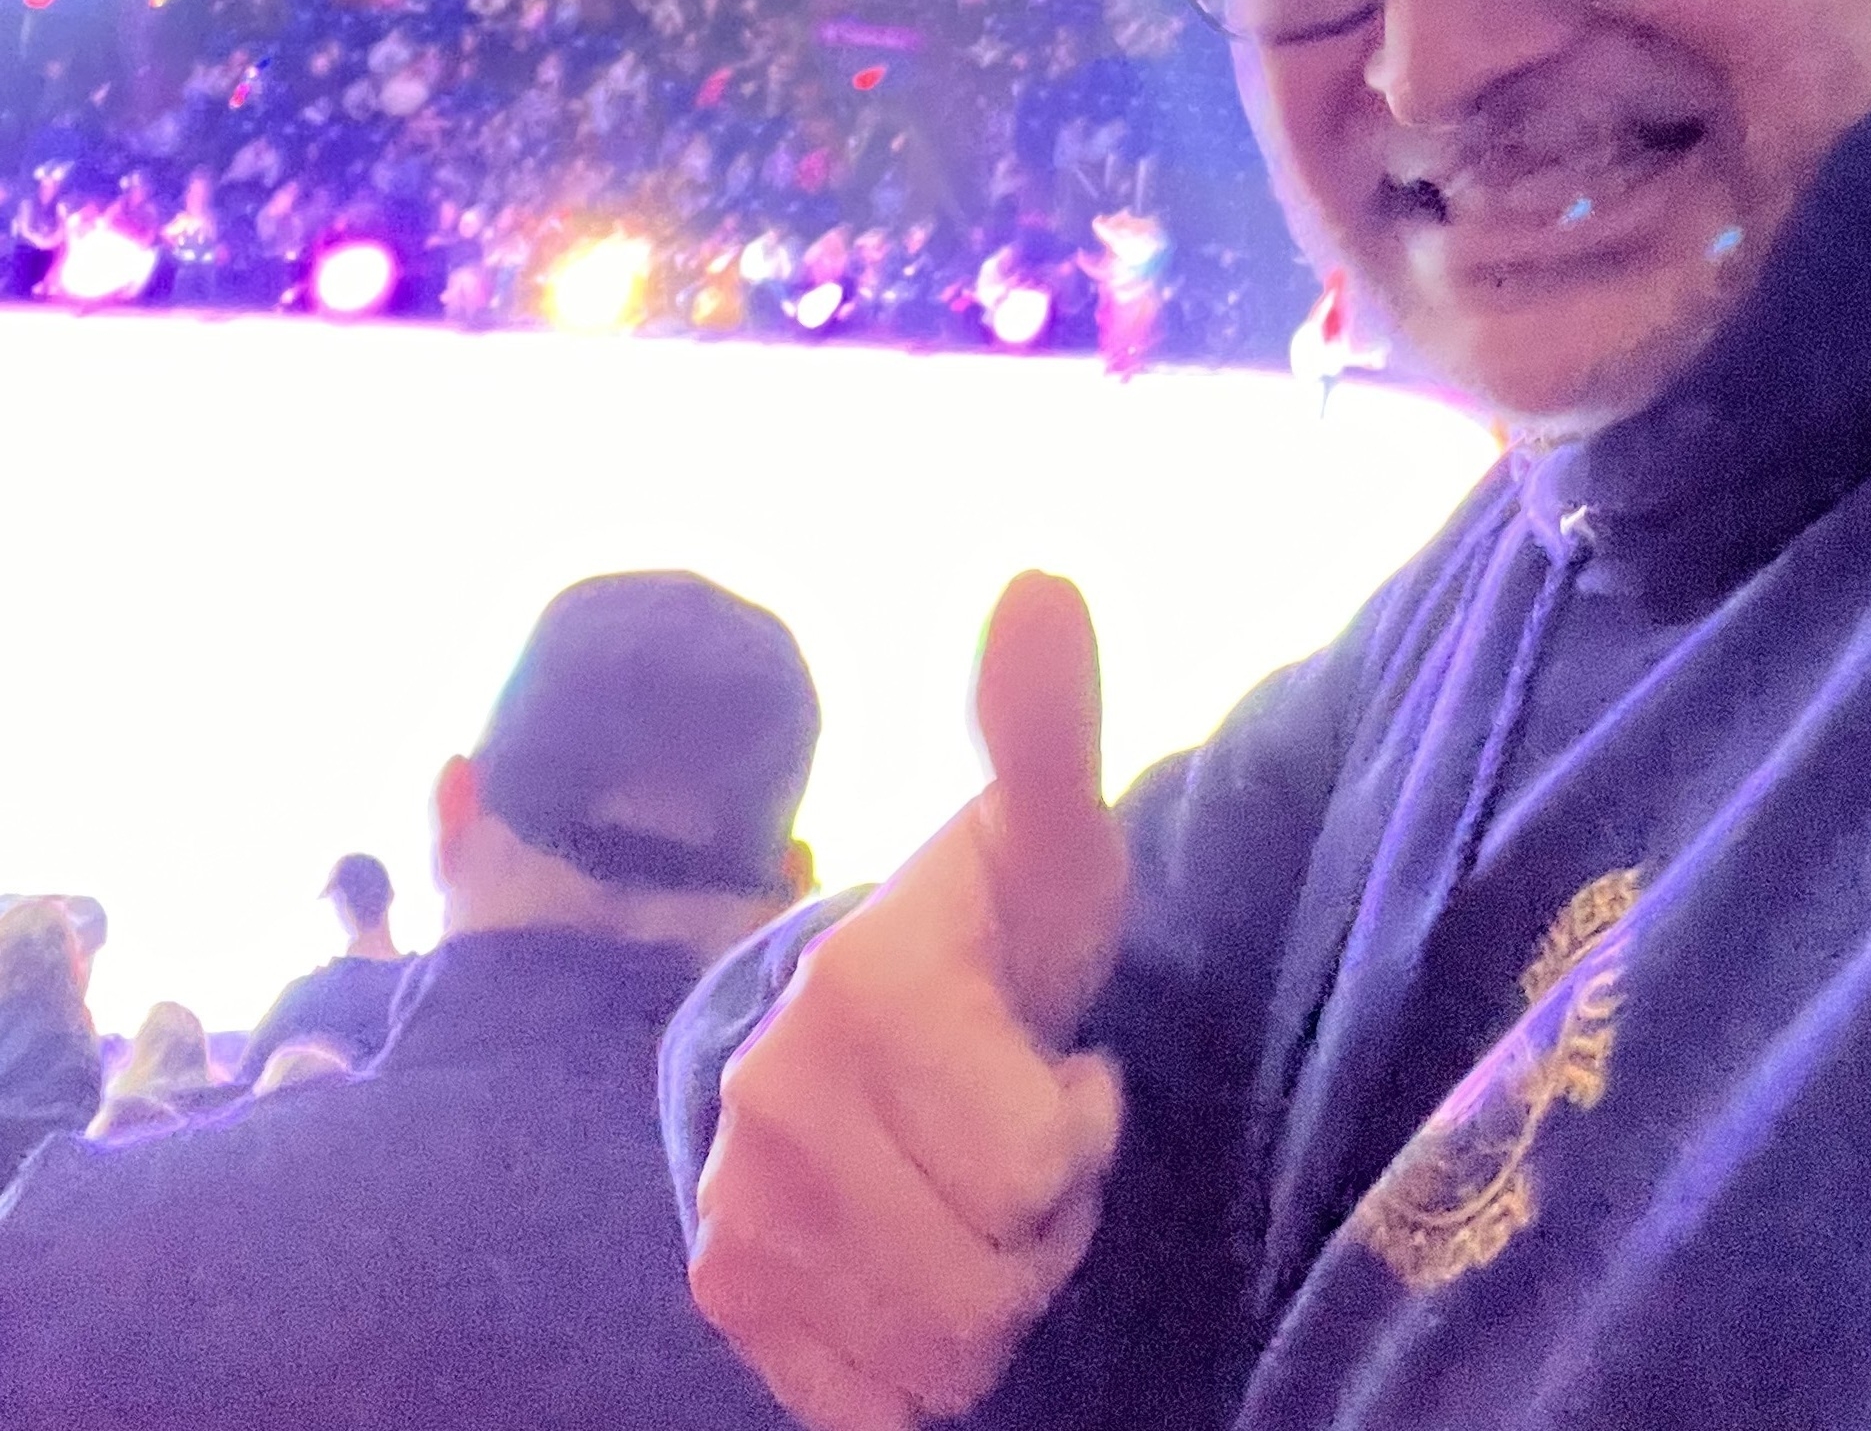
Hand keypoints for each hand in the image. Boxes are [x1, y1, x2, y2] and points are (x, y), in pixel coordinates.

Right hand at [691, 572, 1129, 1430]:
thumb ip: (1048, 729)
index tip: (1057, 1056)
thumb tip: (1043, 580)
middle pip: (997, 1276)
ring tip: (971, 1183)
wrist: (866, 1018)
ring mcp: (740, 1206)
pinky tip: (917, 1250)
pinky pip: (871, 1400)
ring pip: (943, 1352)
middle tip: (1016, 1131)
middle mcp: (775, 1101)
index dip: (1082, 1128)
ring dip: (992, 1287)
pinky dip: (917, 1353)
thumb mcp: (1049, 839)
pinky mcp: (730, 1295)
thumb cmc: (995, 935)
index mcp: (862, 986)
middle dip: (1043, 1221)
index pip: (1040, 1171)